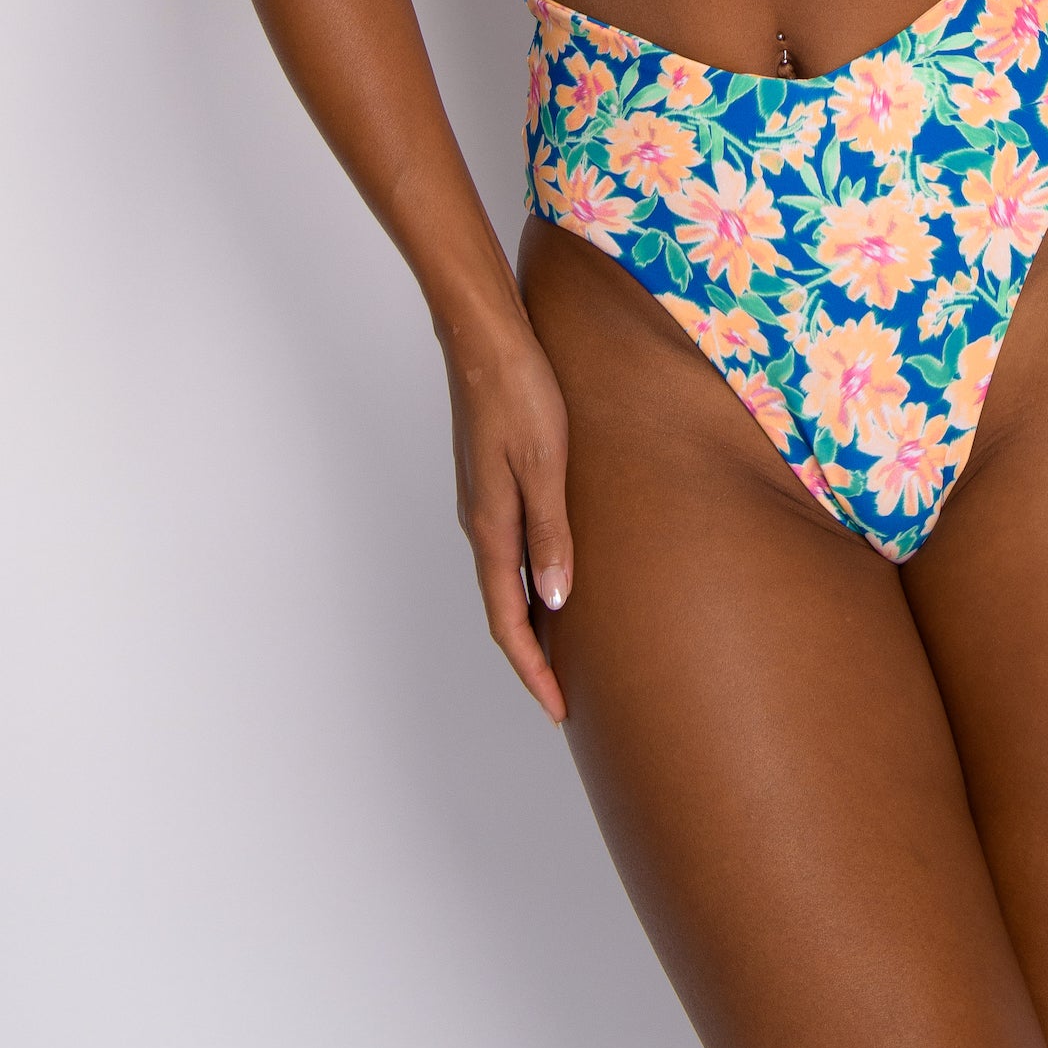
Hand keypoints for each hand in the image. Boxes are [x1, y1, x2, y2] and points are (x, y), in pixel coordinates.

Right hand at [438, 309, 574, 723]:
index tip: (559, 709)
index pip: (510, 621)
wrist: (484, 338)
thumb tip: (558, 600)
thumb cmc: (519, 392)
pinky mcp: (491, 479)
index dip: (533, 669)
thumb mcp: (545, 465)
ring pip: (506, 579)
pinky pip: (509, 547)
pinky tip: (555, 574)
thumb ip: (552, 532)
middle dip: (532, 656)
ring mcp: (483, 501)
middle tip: (566, 695)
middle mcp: (481, 523)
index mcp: (491, 527)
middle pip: (504, 608)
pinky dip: (530, 577)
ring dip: (531, 619)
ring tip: (566, 647)